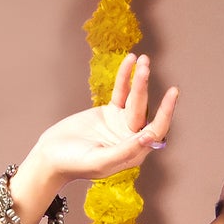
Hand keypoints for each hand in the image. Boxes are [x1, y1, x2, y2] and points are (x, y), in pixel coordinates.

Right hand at [27, 53, 176, 188]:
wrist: (52, 155)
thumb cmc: (74, 164)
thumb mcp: (100, 161)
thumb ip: (125, 151)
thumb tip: (149, 138)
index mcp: (134, 154)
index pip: (156, 132)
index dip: (166, 113)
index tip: (172, 93)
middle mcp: (131, 139)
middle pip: (143, 110)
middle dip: (144, 87)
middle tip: (145, 65)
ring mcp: (121, 125)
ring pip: (134, 99)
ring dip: (138, 79)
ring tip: (142, 59)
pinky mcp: (110, 113)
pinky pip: (121, 93)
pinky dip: (125, 78)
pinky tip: (130, 60)